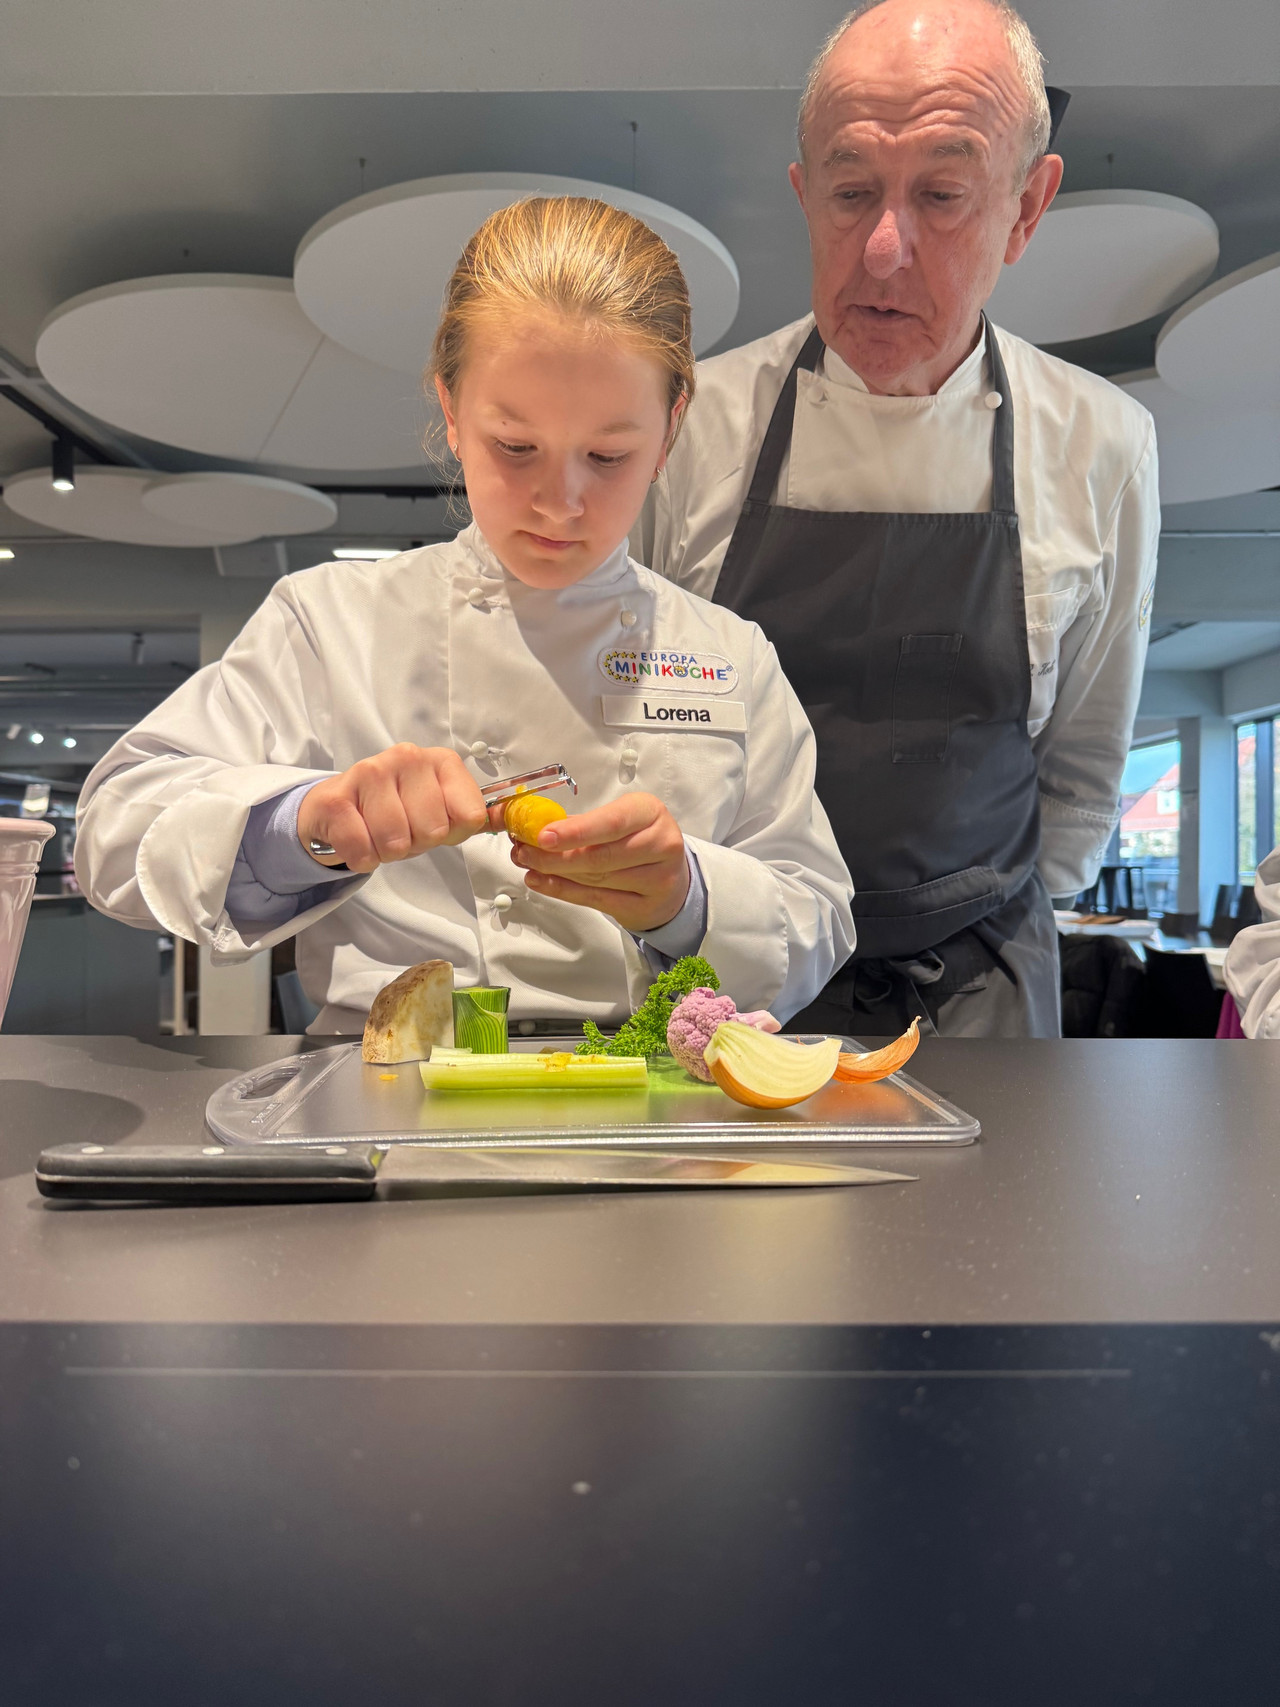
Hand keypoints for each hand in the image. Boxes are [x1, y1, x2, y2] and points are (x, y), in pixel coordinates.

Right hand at [298, 744, 488, 874]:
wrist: (338, 808)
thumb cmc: (395, 811)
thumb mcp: (439, 811)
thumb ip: (466, 817)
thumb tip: (497, 821)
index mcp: (441, 761)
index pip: (470, 815)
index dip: (452, 834)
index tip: (436, 826)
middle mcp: (407, 758)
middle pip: (433, 831)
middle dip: (416, 844)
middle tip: (401, 832)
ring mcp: (370, 772)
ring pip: (395, 841)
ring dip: (386, 852)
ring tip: (378, 835)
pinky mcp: (335, 797)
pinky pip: (361, 848)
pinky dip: (361, 857)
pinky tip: (358, 840)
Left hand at [501, 791, 689, 934]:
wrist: (670, 876)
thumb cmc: (638, 840)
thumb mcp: (620, 820)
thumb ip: (581, 823)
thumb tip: (534, 828)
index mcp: (649, 812)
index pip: (611, 822)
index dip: (575, 831)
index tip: (543, 836)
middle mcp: (660, 843)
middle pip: (600, 856)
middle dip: (555, 856)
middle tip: (524, 852)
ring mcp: (659, 878)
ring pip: (596, 879)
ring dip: (555, 873)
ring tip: (529, 865)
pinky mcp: (647, 905)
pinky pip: (597, 900)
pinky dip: (564, 891)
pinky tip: (542, 882)